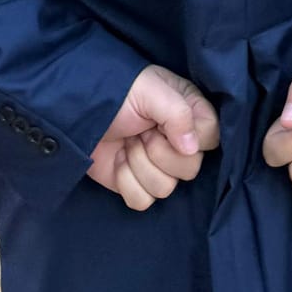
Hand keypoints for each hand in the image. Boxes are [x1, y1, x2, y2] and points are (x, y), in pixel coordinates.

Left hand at [87, 66, 219, 211]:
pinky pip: (143, 201)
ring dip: (139, 164)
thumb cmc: (120, 92)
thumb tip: (192, 148)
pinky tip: (118, 160)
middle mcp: (179, 142)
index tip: (166, 125)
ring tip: (128, 142)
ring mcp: (158, 166)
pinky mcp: (137, 185)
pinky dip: (126, 182)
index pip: (211, 137)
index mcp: (189, 113)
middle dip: (158, 152)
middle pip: (190, 169)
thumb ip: (177, 113)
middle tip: (142, 132)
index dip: (192, 137)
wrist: (80, 111)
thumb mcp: (150, 90)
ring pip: (166, 189)